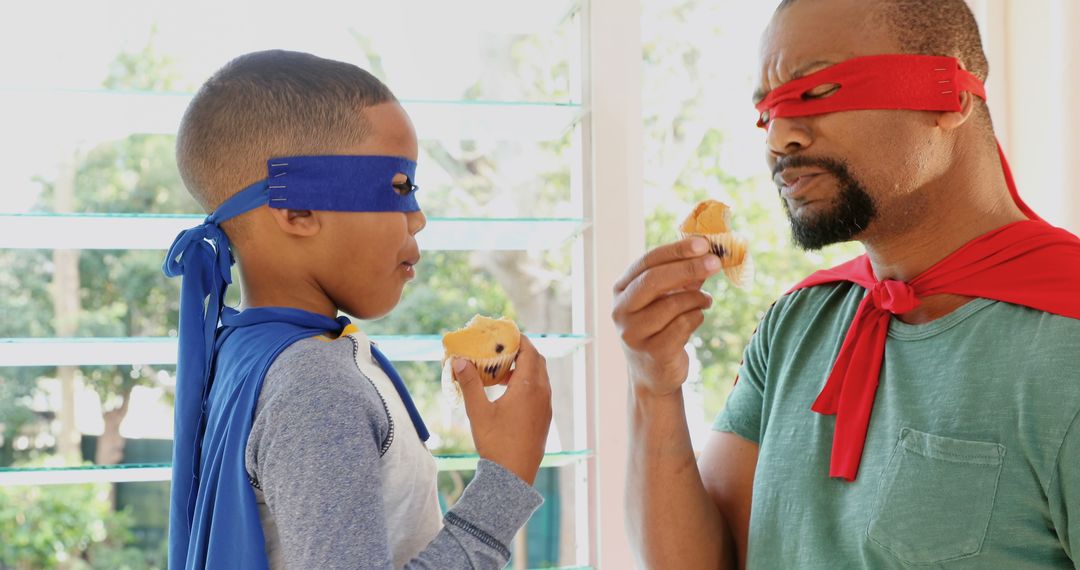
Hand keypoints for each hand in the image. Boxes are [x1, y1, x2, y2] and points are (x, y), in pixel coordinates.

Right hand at [454, 336, 551, 485]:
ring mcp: (545, 406)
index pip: (529, 351)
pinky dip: (527, 383)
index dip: (518, 339)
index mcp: (529, 386)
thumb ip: (470, 384)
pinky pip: (539, 391)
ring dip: (523, 368)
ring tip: (500, 372)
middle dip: (520, 351)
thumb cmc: (497, 443)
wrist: (514, 476)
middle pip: (536, 361)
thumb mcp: (478, 412)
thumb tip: (459, 361)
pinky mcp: (544, 418)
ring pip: (539, 377)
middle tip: (500, 349)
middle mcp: (542, 393)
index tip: (504, 333)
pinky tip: (507, 393)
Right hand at [612, 237, 720, 397]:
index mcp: (621, 289)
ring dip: (697, 298)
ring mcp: (633, 333)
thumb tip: (709, 252)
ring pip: (672, 304)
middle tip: (715, 262)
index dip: (676, 250)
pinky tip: (697, 318)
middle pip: (653, 280)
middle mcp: (621, 310)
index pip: (647, 261)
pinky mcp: (652, 352)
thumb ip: (681, 275)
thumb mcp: (664, 297)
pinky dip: (697, 318)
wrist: (653, 373)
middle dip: (688, 268)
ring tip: (706, 299)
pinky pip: (683, 325)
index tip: (703, 243)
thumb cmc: (661, 326)